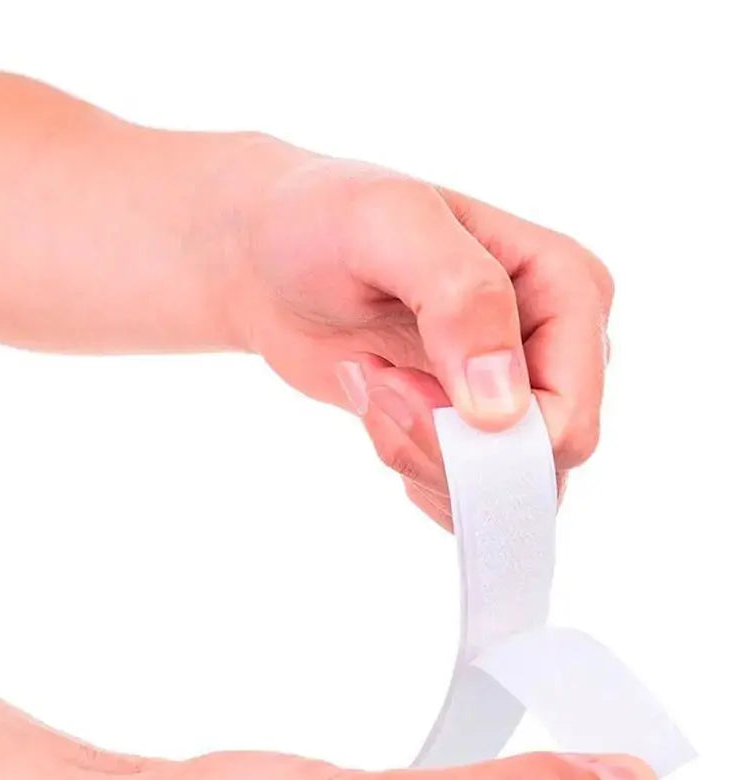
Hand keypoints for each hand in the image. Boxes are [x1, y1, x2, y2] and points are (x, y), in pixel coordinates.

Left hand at [238, 148, 612, 526]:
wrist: (272, 256)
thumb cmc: (328, 220)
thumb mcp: (389, 222)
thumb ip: (460, 297)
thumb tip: (503, 408)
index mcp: (569, 288)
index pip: (569, 415)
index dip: (485, 433)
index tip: (400, 383)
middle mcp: (559, 348)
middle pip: (538, 466)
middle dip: (444, 449)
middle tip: (380, 389)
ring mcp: (522, 395)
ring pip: (502, 492)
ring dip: (421, 460)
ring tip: (374, 389)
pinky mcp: (478, 430)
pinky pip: (469, 498)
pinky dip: (413, 472)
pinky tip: (380, 410)